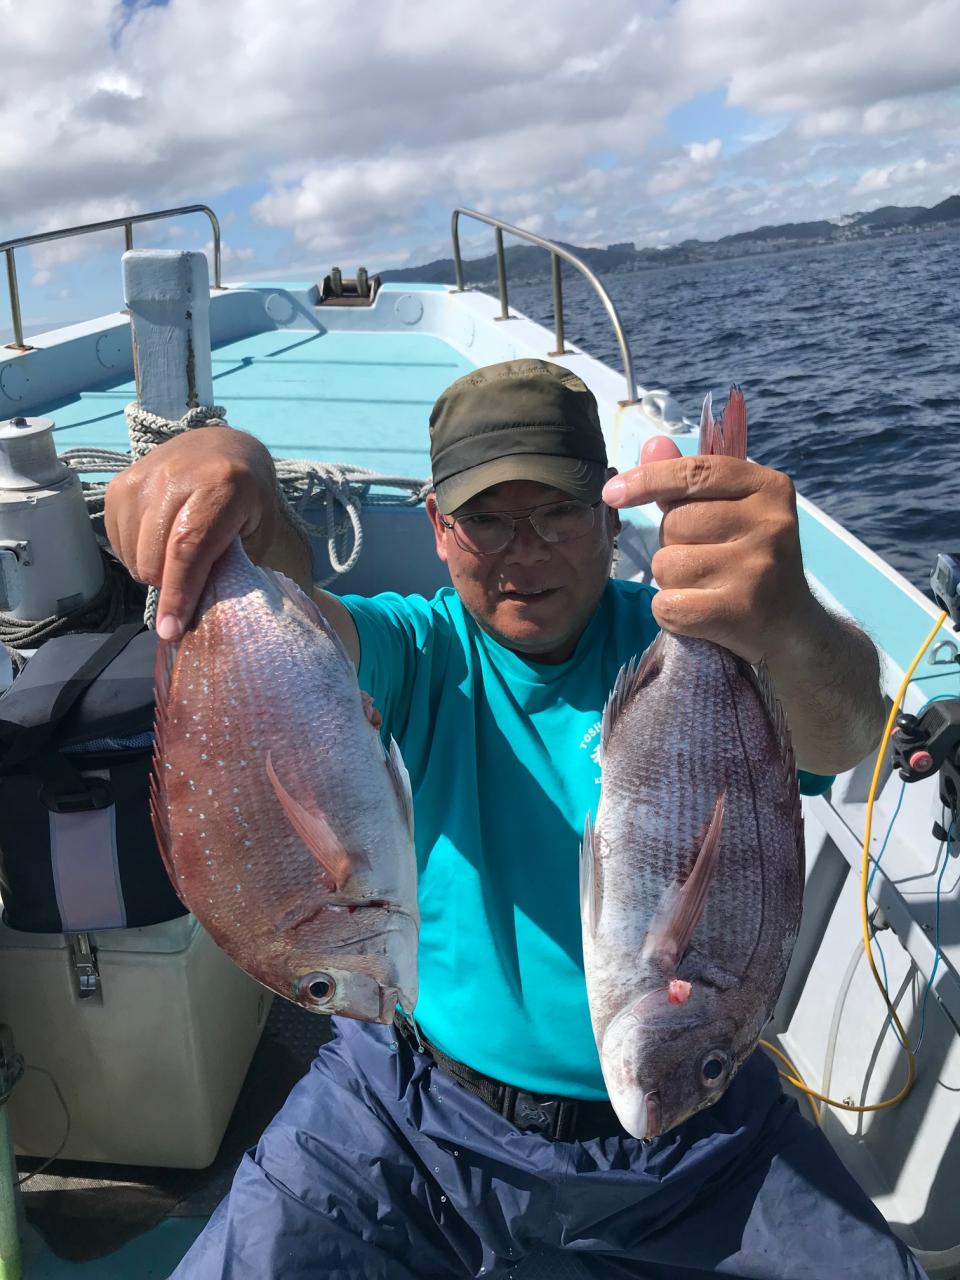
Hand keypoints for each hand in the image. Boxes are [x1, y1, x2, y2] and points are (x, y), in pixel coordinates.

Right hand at [104, 427, 278, 640]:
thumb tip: (196, 611)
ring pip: (132, 554)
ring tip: (177, 554)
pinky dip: (136, 554)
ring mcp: (142, 477)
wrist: (223, 447)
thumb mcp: (256, 531)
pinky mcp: (120, 484)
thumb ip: (231, 566)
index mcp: (220, 486)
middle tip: (191, 579)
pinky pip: (117, 541)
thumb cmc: (247, 498)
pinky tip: (158, 541)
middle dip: (169, 585)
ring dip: (153, 569)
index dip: (179, 593)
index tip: (171, 630)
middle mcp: (175, 477)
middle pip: (153, 556)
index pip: (188, 548)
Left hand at [602, 437, 811, 664]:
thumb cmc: (751, 558)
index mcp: (769, 488)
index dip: (648, 479)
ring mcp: (756, 570)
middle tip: (704, 557)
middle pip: (674, 522)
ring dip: (672, 580)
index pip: (695, 472)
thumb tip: (652, 445)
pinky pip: (668, 606)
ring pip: (666, 565)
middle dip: (672, 542)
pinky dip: (672, 613)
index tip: (612, 491)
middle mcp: (769, 524)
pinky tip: (699, 611)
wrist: (791, 626)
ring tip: (705, 585)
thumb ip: (691, 479)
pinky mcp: (740, 612)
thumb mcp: (734, 510)